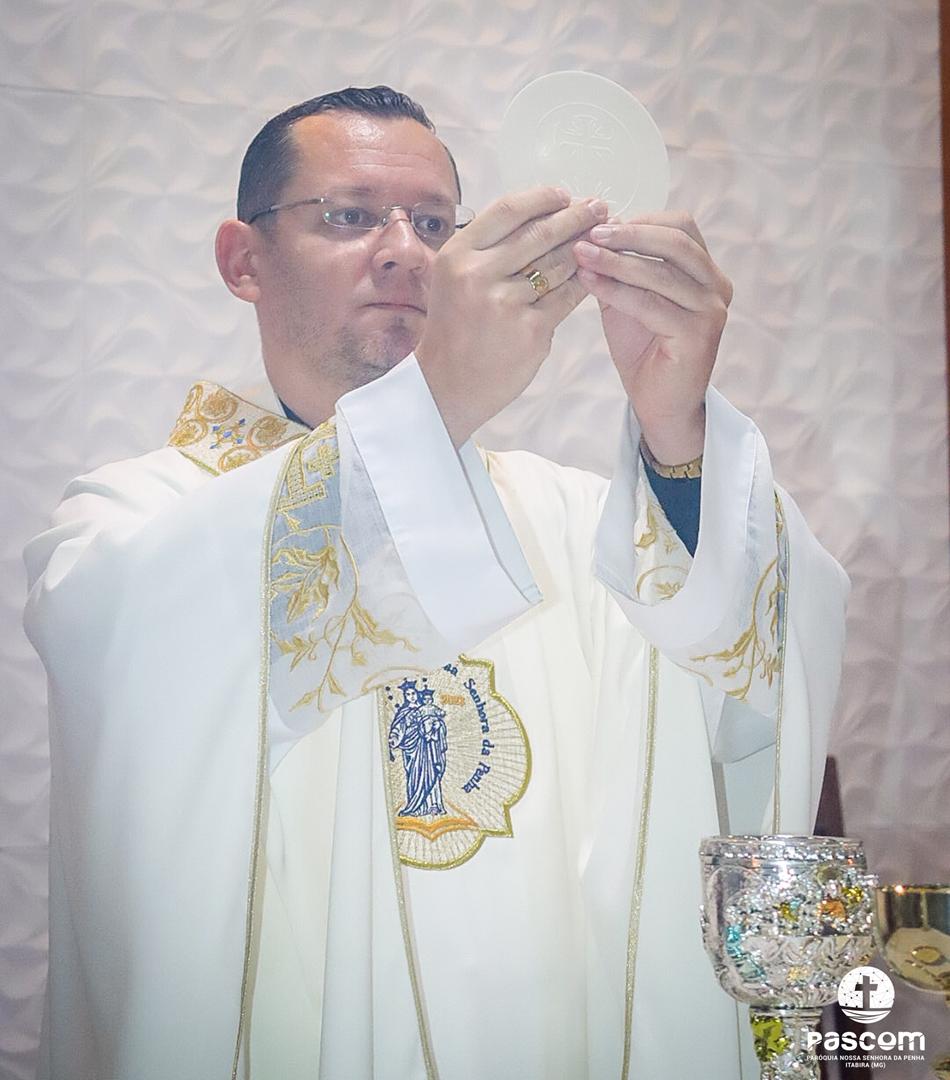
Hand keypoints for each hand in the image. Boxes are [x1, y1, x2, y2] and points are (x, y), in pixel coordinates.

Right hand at [416, 188, 607, 444]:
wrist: (448, 385)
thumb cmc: (455, 328)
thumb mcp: (454, 278)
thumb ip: (488, 249)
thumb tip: (540, 215)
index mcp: (458, 255)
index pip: (508, 210)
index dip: (541, 198)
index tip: (564, 194)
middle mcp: (479, 274)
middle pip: (540, 233)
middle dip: (575, 216)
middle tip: (599, 206)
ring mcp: (506, 303)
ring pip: (558, 264)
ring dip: (585, 247)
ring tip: (601, 237)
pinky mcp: (530, 330)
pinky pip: (566, 298)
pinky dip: (583, 283)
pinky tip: (595, 274)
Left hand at [573, 212, 731, 464]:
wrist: (659, 403)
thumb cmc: (644, 351)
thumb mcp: (629, 299)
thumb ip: (619, 268)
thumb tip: (591, 232)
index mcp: (706, 272)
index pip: (681, 226)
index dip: (640, 220)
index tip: (599, 224)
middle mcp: (717, 286)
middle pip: (675, 241)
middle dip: (628, 234)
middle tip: (589, 235)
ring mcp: (711, 311)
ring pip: (661, 272)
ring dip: (616, 261)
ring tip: (582, 255)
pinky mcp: (697, 335)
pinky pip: (651, 304)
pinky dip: (617, 291)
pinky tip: (590, 284)